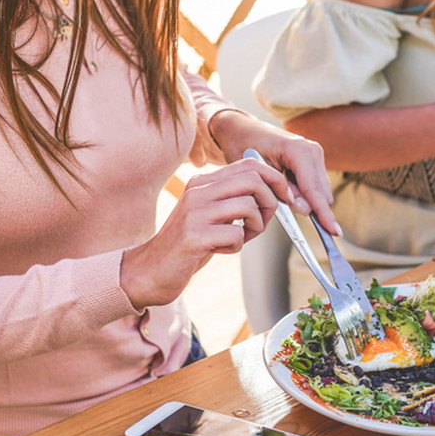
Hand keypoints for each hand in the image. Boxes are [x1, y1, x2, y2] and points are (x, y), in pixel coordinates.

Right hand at [121, 157, 291, 307]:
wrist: (151, 270)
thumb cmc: (188, 245)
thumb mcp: (211, 215)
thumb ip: (233, 200)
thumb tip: (271, 193)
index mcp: (202, 183)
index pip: (249, 165)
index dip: (274, 179)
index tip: (283, 196)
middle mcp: (198, 191)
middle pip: (253, 180)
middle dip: (270, 202)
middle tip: (261, 222)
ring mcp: (195, 212)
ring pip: (248, 205)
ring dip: (256, 226)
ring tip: (241, 238)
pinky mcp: (194, 236)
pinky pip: (236, 235)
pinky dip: (238, 246)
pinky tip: (221, 250)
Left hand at [208, 111, 338, 235]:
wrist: (240, 129)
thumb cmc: (243, 147)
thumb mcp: (257, 173)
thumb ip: (281, 192)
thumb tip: (306, 209)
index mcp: (298, 150)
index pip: (313, 189)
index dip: (323, 213)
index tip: (334, 232)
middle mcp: (312, 150)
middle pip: (322, 192)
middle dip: (310, 207)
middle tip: (284, 204)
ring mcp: (315, 153)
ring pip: (321, 191)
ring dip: (305, 200)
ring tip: (280, 190)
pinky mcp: (314, 158)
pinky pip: (316, 185)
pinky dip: (304, 193)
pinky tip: (287, 186)